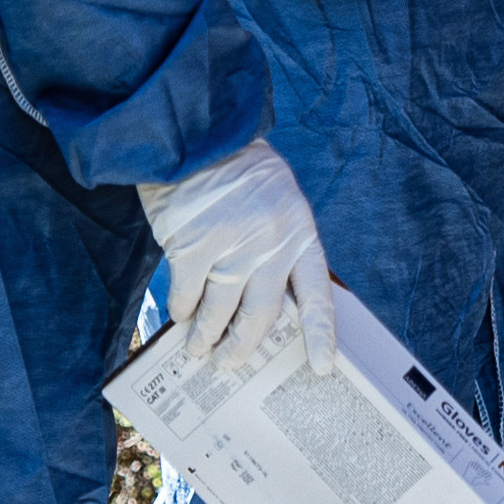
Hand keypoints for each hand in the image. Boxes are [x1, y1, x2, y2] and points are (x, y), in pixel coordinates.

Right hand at [139, 138, 328, 378]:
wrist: (199, 134)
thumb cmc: (240, 173)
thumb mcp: (279, 203)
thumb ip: (279, 248)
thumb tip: (265, 308)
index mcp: (300, 234)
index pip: (317, 296)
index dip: (320, 335)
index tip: (323, 368)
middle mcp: (271, 244)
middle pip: (262, 315)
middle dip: (244, 346)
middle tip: (230, 363)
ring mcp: (232, 246)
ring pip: (220, 312)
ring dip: (207, 338)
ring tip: (198, 351)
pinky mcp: (192, 246)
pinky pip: (187, 295)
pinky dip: (182, 311)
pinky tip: (180, 318)